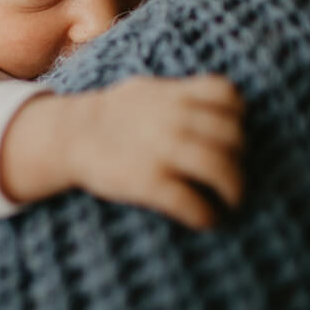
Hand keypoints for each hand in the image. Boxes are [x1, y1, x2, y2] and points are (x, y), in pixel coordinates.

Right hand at [0, 75, 243, 227]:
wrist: (70, 135)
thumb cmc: (114, 114)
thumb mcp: (147, 90)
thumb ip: (183, 94)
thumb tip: (221, 101)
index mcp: (175, 95)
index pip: (228, 96)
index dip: (239, 117)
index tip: (233, 135)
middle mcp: (174, 120)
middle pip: (233, 137)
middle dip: (239, 159)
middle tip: (233, 175)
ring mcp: (162, 151)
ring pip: (221, 170)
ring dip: (235, 191)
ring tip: (231, 201)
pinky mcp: (149, 183)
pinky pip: (193, 203)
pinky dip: (208, 215)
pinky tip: (207, 219)